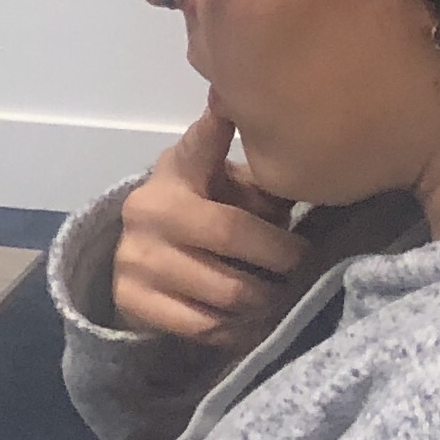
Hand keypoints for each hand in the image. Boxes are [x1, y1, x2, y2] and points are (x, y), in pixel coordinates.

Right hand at [107, 112, 309, 349]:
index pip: (199, 146)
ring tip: (283, 297)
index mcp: (175, 173)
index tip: (230, 110)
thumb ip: (260, 177)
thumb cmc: (206, 216)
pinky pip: (204, 325)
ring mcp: (135, 257)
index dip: (215, 128)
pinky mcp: (130, 299)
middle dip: (280, 255)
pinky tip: (252, 322)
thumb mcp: (226, 188)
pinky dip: (238, 328)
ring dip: (265, 299)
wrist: (143, 265)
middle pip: (231, 233)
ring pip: (225, 290)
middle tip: (304, 265)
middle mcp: (147, 210)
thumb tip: (309, 156)